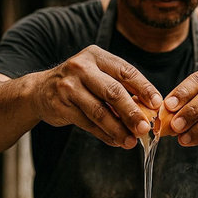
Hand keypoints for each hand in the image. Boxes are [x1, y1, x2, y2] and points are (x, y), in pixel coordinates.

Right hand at [32, 45, 161, 148]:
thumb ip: (120, 87)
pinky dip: (104, 135)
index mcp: (96, 56)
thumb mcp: (97, 75)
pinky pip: (87, 124)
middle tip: (145, 128)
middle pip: (113, 92)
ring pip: (99, 111)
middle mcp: (81, 67)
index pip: (126, 71)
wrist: (39, 91)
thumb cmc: (79, 84)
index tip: (157, 104)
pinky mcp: (60, 105)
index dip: (144, 88)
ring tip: (131, 141)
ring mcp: (68, 86)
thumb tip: (149, 110)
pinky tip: (115, 141)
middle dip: (132, 113)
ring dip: (118, 129)